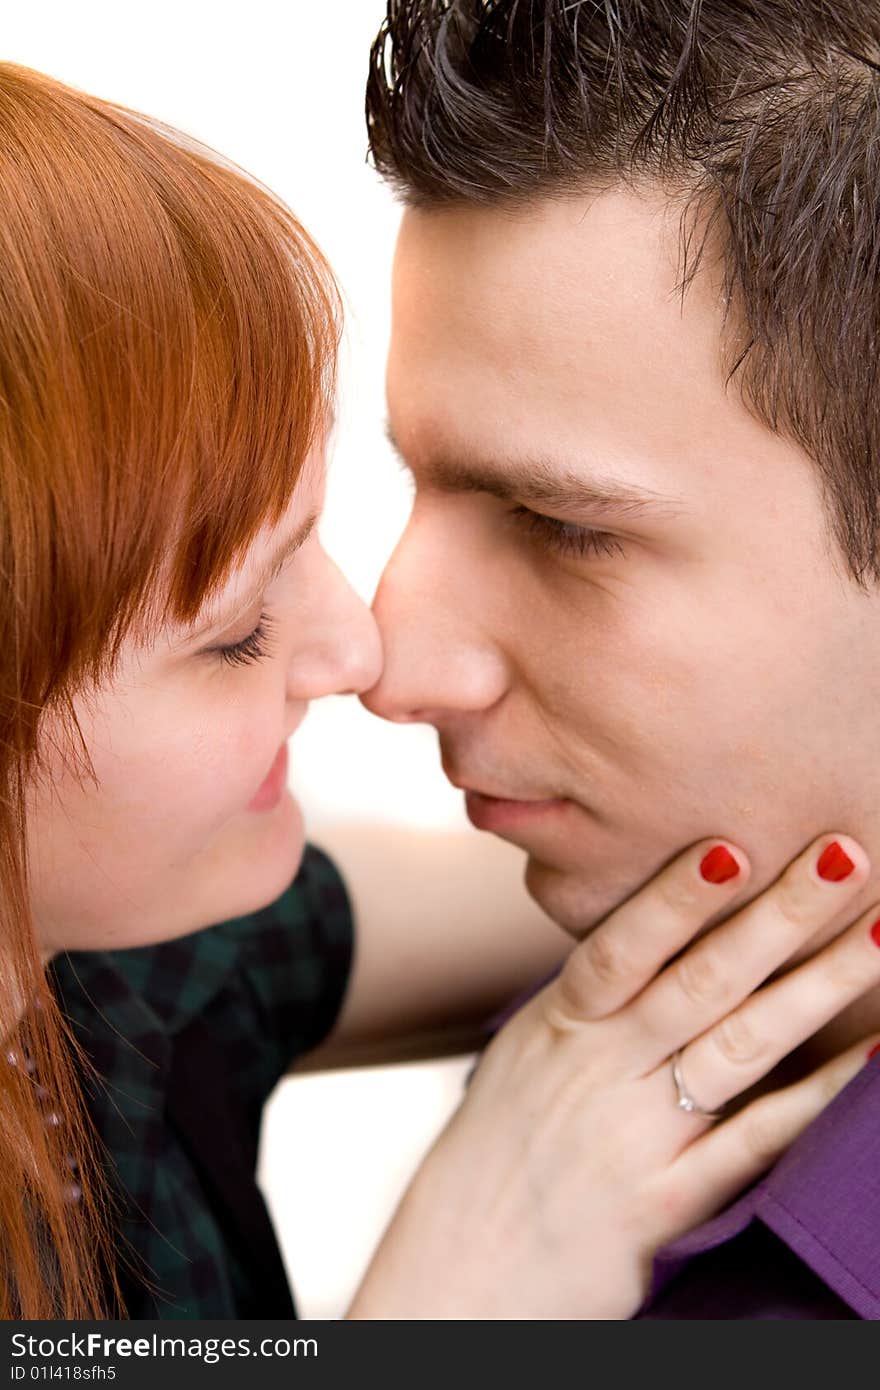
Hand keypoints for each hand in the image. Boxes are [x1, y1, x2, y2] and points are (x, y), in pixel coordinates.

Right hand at [347, 834, 879, 1318]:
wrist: (455, 1277)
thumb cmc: (495, 1158)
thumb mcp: (523, 1062)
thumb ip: (588, 1007)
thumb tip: (649, 943)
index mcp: (558, 1030)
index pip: (620, 948)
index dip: (674, 898)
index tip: (731, 845)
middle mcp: (597, 1073)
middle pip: (700, 981)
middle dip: (777, 914)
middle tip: (845, 854)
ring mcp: (632, 1139)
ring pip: (739, 1048)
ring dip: (816, 987)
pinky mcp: (661, 1207)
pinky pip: (751, 1144)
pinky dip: (814, 1100)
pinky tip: (868, 1059)